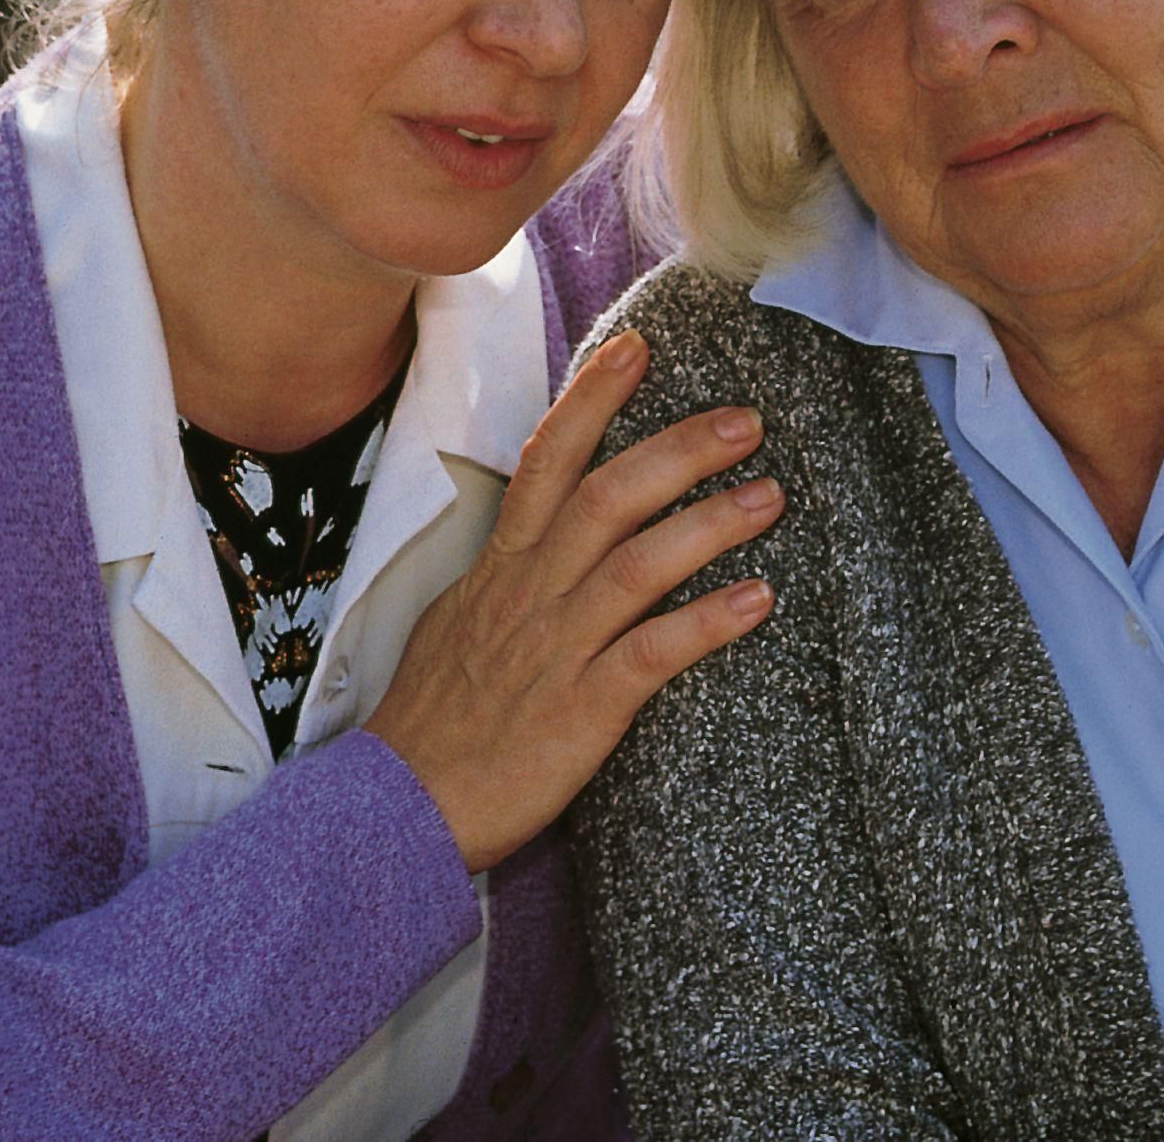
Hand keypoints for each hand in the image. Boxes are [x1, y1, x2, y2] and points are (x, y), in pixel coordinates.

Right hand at [365, 329, 779, 871]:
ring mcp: (556, 650)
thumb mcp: (456, 626)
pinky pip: (651, 655)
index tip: (636, 349)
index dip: (591, 400)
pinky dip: (706, 623)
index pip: (545, 462)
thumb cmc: (431, 727)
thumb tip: (540, 540)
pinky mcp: (580, 711)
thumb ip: (506, 580)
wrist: (394, 814)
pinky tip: (758, 601)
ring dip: (710, 523)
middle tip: (746, 419)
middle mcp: (530, 595)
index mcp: (501, 571)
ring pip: (638, 564)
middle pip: (607, 495)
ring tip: (769, 497)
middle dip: (679, 449)